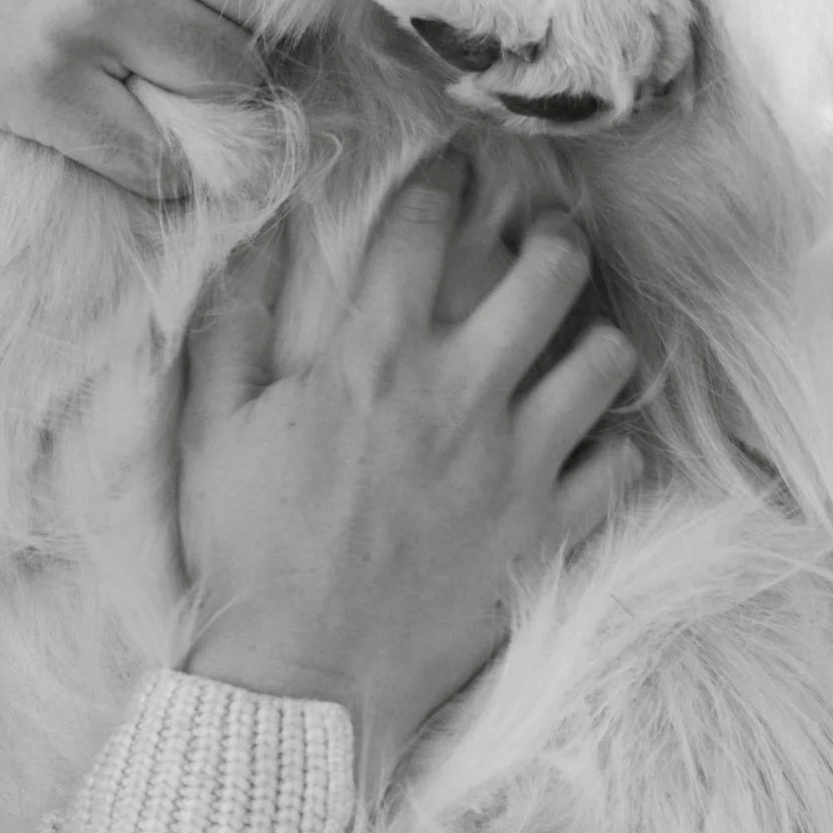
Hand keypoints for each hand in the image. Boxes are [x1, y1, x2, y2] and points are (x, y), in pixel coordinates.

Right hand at [0, 0, 282, 189]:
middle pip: (268, 2)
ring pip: (232, 80)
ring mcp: (93, 1)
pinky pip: (161, 158)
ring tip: (155, 70)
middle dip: (243, 22)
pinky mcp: (47, 85)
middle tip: (194, 26)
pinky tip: (140, 140)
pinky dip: (166, 167)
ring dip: (206, 91)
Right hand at [176, 153, 639, 790]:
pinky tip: (585, 442)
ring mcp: (517, 464)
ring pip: (605, 361)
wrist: (299, 672)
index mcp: (375, 357)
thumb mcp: (211, 427)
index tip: (454, 160)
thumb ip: (230, 326)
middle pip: (551, 273)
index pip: (427, 228)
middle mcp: (461, 394)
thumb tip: (245, 242)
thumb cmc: (247, 546)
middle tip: (546, 231)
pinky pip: (621, 466)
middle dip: (556, 233)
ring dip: (595, 336)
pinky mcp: (548, 531)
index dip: (446, 178)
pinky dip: (612, 446)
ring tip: (575, 336)